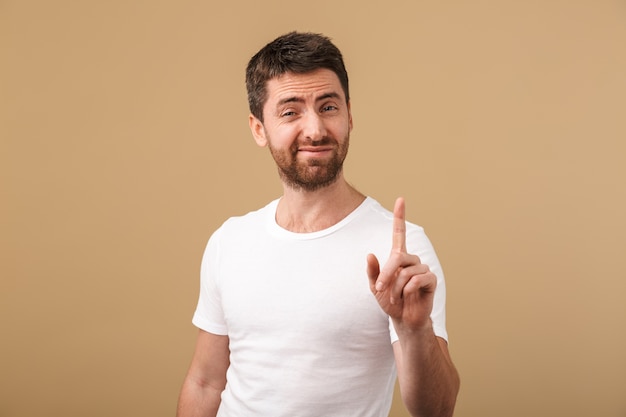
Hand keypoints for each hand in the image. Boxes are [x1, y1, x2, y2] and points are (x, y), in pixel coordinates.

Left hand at [367, 197, 436, 330]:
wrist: (403, 318)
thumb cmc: (390, 301)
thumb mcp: (376, 287)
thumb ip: (372, 272)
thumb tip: (370, 255)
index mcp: (398, 258)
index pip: (400, 233)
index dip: (400, 217)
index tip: (401, 199)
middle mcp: (411, 260)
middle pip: (398, 258)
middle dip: (386, 274)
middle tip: (380, 288)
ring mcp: (422, 269)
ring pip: (406, 272)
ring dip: (396, 287)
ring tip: (396, 296)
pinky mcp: (431, 280)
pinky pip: (417, 280)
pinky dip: (407, 290)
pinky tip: (407, 296)